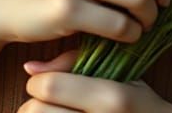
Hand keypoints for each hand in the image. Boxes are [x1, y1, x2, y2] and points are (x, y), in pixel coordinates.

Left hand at [19, 47, 171, 111]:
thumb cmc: (142, 107)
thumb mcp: (122, 77)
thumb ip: (75, 63)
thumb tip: (29, 67)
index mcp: (111, 99)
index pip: (50, 86)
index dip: (38, 81)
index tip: (43, 81)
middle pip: (36, 112)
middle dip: (32, 104)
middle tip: (42, 102)